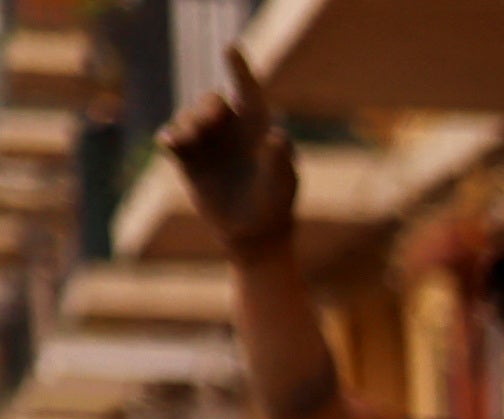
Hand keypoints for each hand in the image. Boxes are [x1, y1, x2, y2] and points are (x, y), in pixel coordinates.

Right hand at [162, 48, 295, 249]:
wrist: (253, 233)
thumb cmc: (275, 205)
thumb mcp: (282, 185)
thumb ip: (279, 160)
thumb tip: (277, 135)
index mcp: (256, 127)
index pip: (248, 92)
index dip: (240, 69)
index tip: (230, 49)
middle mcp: (229, 128)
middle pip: (211, 102)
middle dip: (208, 107)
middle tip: (211, 118)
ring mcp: (206, 141)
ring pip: (188, 118)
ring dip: (189, 124)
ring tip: (191, 139)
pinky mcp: (187, 158)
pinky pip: (172, 139)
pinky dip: (171, 138)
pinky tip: (173, 143)